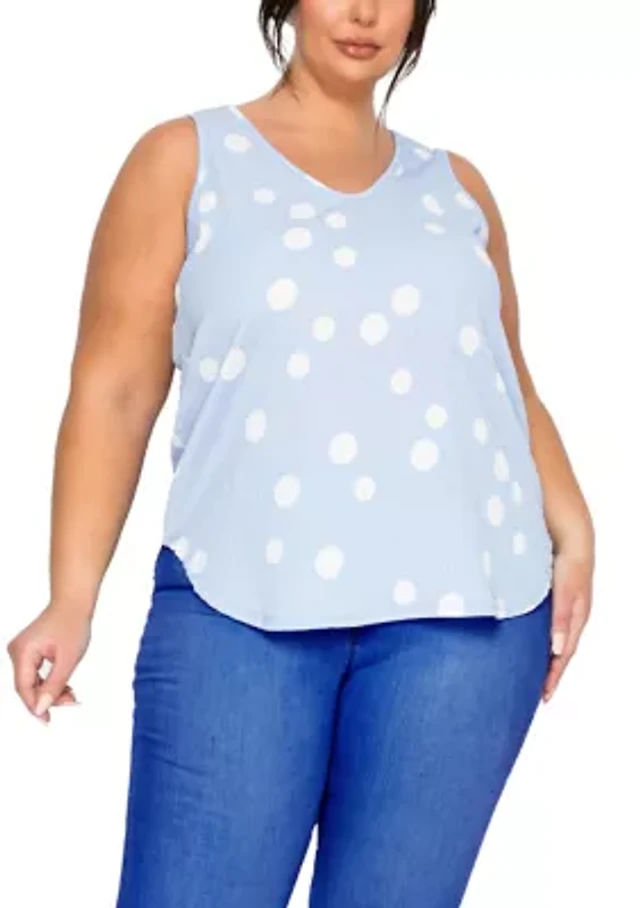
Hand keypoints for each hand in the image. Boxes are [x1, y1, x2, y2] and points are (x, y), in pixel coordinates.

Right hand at [6, 602, 91, 723]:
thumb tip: (40, 709)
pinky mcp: (28, 651)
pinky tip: (65, 687)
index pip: (24, 688)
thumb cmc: (72, 624)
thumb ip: (54, 686)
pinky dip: (49, 681)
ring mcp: (21, 650)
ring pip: (32, 682)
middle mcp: (17, 651)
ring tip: (71, 694)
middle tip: (71, 701)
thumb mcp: (68, 659)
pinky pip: (35, 673)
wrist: (74, 603)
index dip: (34, 707)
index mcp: (23, 651)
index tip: (47, 720)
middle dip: (48, 698)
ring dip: (50, 691)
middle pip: (27, 686)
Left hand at [543, 550, 592, 701]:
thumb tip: (557, 650)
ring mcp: (561, 610)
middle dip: (548, 673)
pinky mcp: (552, 601)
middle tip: (533, 693)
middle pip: (558, 653)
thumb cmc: (569, 563)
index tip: (543, 697)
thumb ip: (559, 618)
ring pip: (551, 640)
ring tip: (528, 673)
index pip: (563, 656)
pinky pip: (544, 626)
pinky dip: (537, 639)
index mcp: (576, 620)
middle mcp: (570, 619)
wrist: (570, 537)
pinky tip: (525, 641)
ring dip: (542, 657)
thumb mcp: (564, 592)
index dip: (553, 677)